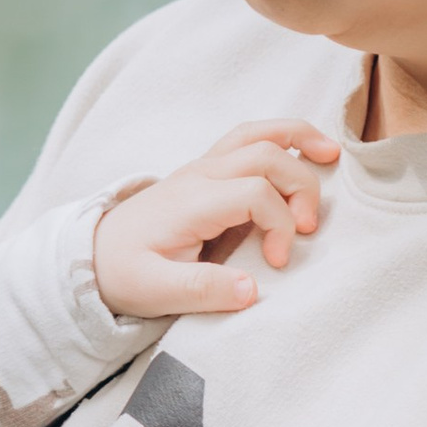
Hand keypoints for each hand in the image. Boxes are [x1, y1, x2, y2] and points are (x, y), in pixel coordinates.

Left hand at [93, 119, 338, 319]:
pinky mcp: (208, 172)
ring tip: (332, 155)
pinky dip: (282, 138)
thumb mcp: (156, 292)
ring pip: (258, 135)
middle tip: (308, 229)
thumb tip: (251, 291)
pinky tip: (306, 150)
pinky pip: (249, 140)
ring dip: (298, 140)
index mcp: (191, 202)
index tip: (277, 262)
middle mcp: (200, 175)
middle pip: (265, 155)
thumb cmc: (125, 272)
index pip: (255, 193)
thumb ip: (202, 291)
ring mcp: (204, 168)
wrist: (94, 256)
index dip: (280, 225)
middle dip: (299, 187)